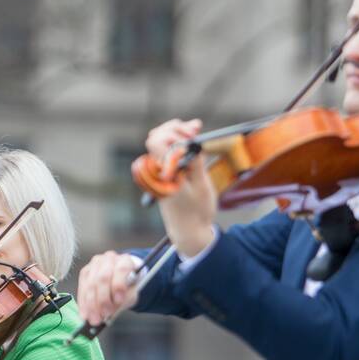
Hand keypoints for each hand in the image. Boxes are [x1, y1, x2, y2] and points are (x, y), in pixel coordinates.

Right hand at [77, 251, 141, 325]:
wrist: (120, 278)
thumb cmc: (127, 285)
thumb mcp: (132, 292)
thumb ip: (124, 300)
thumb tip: (111, 312)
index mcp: (125, 260)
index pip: (121, 270)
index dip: (118, 286)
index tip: (118, 301)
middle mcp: (108, 259)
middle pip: (102, 278)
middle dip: (102, 299)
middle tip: (104, 315)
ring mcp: (95, 265)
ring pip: (90, 284)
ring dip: (91, 305)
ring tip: (94, 319)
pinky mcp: (85, 272)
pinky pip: (82, 288)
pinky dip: (83, 303)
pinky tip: (85, 313)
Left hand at [145, 118, 216, 256]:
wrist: (188, 230)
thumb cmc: (197, 211)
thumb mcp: (201, 186)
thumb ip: (195, 163)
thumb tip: (191, 142)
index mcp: (163, 174)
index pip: (157, 142)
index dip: (175, 133)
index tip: (193, 136)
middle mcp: (157, 171)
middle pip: (157, 136)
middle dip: (176, 129)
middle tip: (196, 128)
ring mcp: (159, 172)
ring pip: (161, 141)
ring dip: (177, 132)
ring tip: (195, 129)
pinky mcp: (166, 173)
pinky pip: (167, 151)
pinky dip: (178, 141)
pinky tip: (192, 137)